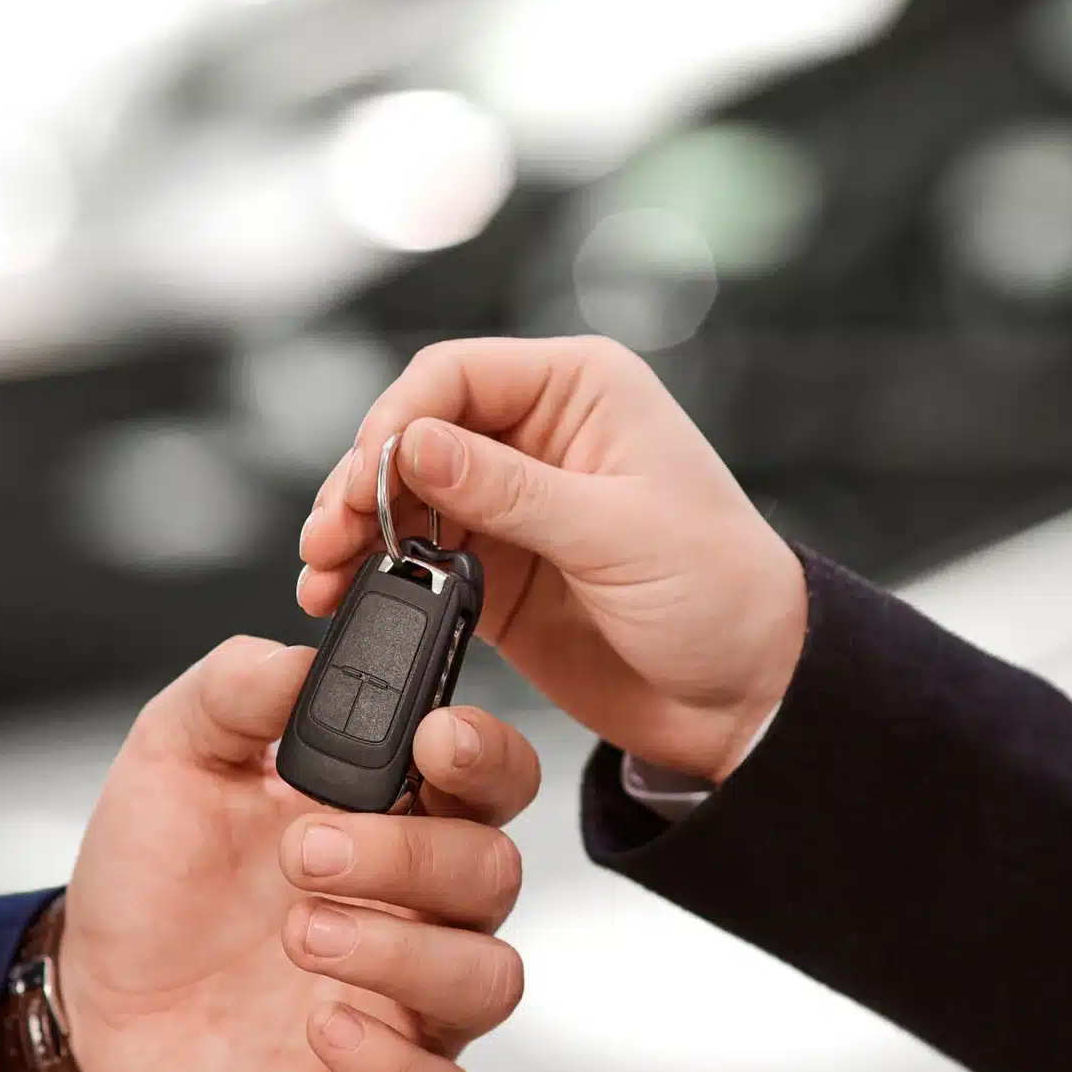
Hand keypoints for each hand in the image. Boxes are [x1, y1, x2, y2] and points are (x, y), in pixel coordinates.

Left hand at [36, 637, 539, 1071]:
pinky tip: (322, 1025)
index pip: (491, 777)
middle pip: (495, 872)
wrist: (90, 1010)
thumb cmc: (153, 885)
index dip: (486, 756)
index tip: (433, 740)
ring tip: (303, 935)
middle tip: (303, 852)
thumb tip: (299, 656)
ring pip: (489, 980)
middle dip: (410, 854)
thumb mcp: (170, 759)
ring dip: (403, 951)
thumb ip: (233, 691)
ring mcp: (408, 1007)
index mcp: (391, 815)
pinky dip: (393, 1064)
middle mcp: (418, 909)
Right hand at [298, 337, 804, 785]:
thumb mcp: (617, 535)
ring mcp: (514, 506)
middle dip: (362, 482)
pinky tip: (346, 598)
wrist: (750, 697)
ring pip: (405, 498)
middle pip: (416, 433)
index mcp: (584, 390)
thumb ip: (510, 491)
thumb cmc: (723, 595)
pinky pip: (418, 561)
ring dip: (357, 532)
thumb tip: (414, 447)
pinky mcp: (498, 572)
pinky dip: (377, 577)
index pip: (456, 375)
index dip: (398, 420)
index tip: (367, 479)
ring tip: (322, 574)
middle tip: (330, 536)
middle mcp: (541, 436)